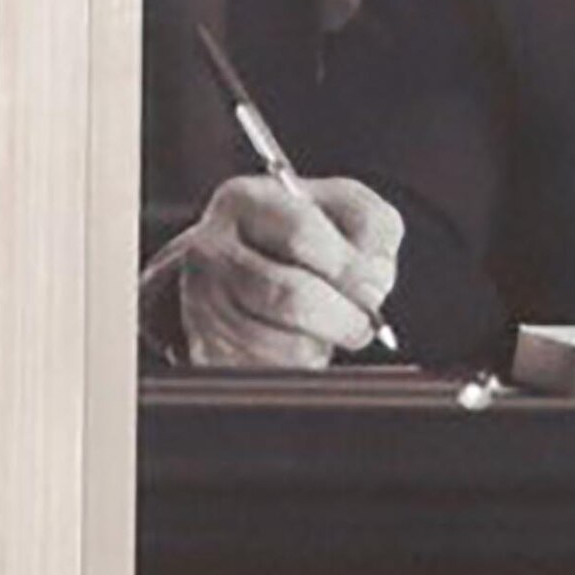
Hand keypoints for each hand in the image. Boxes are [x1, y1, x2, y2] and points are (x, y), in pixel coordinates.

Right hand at [146, 174, 405, 368]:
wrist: (231, 272)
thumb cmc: (297, 237)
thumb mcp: (337, 212)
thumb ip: (370, 228)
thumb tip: (372, 284)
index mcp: (244, 201)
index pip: (302, 233)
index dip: (349, 266)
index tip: (375, 287)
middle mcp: (210, 249)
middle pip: (291, 296)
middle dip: (342, 318)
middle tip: (362, 326)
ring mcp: (199, 303)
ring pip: (282, 344)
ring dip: (318, 346)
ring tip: (323, 331)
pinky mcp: (200, 352)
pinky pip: (265, 373)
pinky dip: (292, 367)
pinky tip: (292, 346)